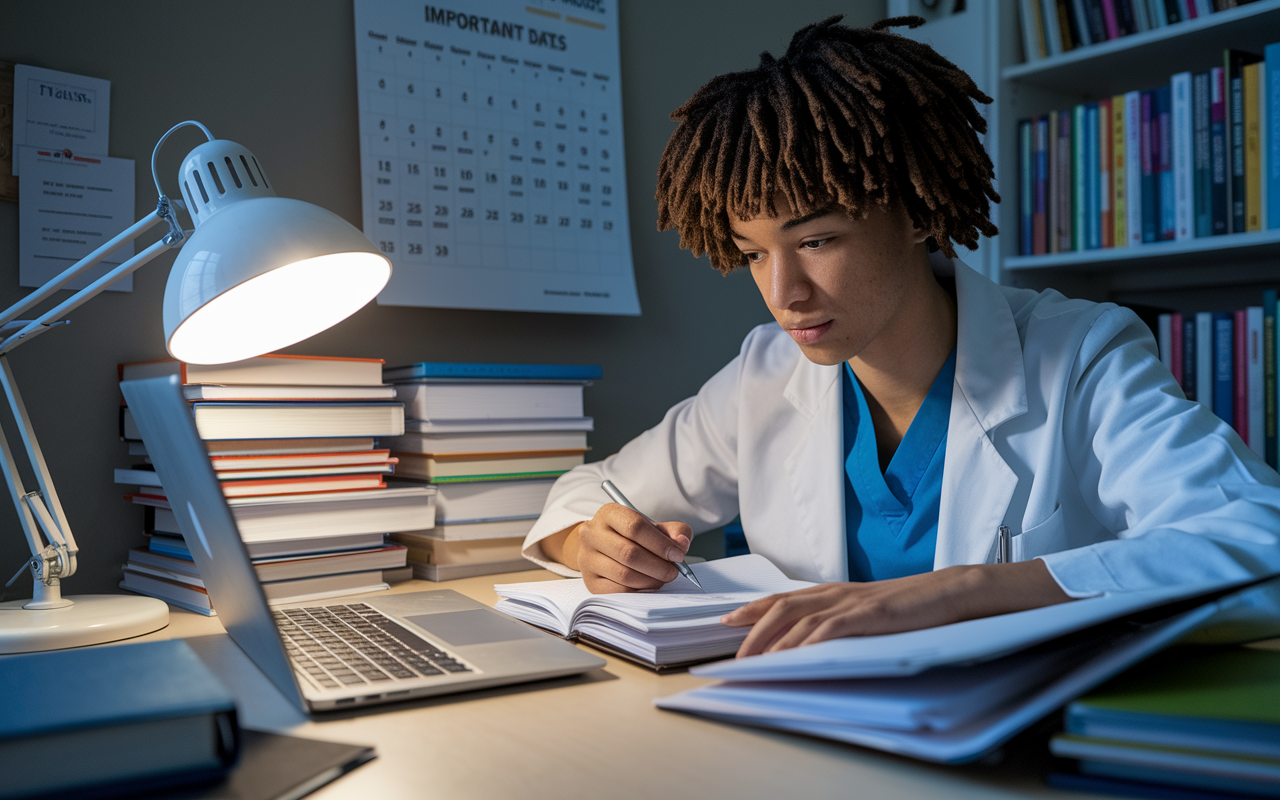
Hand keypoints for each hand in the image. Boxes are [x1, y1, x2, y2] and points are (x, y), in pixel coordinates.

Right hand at [553, 504, 691, 592]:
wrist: (606, 549)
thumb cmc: (636, 537)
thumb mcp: (655, 527)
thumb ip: (673, 531)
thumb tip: (681, 544)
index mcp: (609, 514)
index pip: (635, 527)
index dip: (660, 543)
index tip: (678, 555)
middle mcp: (592, 534)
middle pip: (628, 553)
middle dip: (658, 566)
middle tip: (673, 572)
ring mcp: (587, 558)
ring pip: (623, 574)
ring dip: (650, 580)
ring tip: (662, 579)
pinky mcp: (590, 581)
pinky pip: (618, 591)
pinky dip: (639, 591)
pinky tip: (648, 586)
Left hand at [721, 560, 1071, 656]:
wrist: (953, 590)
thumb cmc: (914, 603)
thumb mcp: (870, 610)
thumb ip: (843, 620)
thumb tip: (816, 640)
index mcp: (836, 591)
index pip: (785, 598)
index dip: (754, 609)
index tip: (728, 621)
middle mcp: (838, 592)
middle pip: (782, 607)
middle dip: (752, 626)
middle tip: (730, 644)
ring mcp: (853, 602)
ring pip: (799, 618)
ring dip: (771, 638)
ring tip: (752, 657)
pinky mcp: (871, 614)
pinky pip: (831, 628)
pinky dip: (808, 641)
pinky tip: (793, 654)